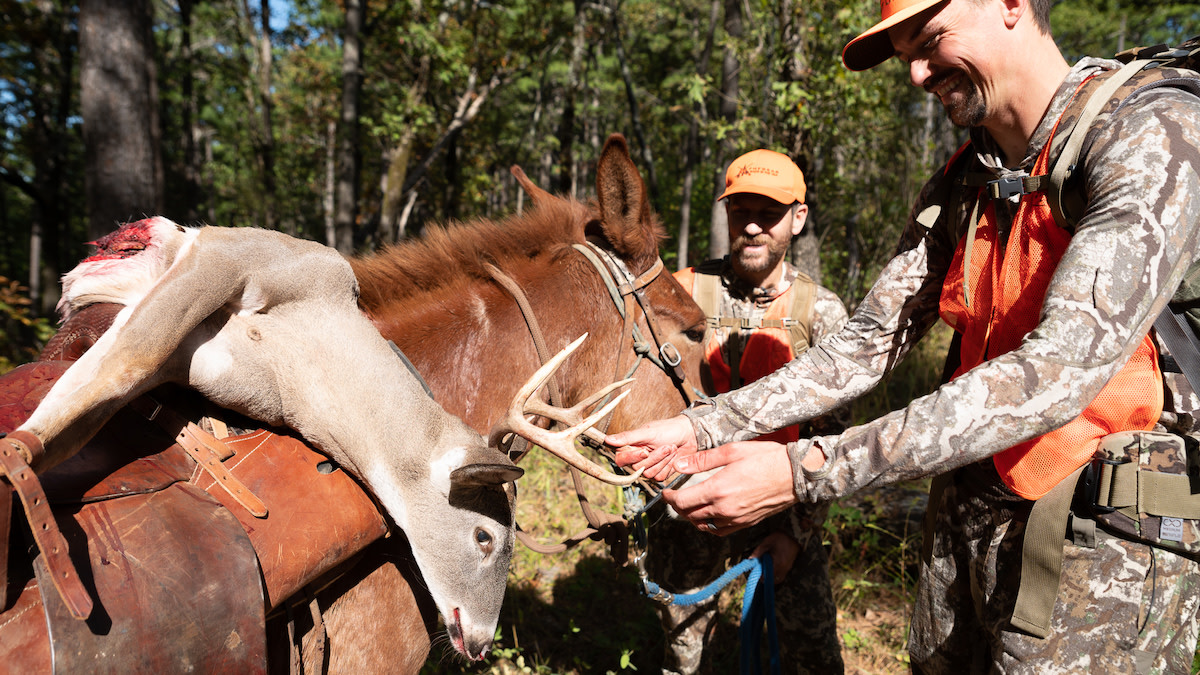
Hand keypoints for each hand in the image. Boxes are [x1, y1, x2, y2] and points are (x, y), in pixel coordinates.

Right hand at [607, 415, 697, 481]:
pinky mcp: (660, 474)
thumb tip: (607, 439)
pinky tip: (674, 456)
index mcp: (631, 447)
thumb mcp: (648, 432)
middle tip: (666, 445)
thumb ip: (628, 437)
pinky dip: (668, 466)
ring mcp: (648, 467)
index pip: (621, 459)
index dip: (632, 457)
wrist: (689, 435)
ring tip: (671, 448)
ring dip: (663, 460)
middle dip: (655, 457)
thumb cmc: (668, 429)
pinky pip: (659, 477)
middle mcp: (637, 459)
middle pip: (637, 468)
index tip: (645, 451)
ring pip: (649, 473)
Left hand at [661, 440, 796, 533]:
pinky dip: (708, 526)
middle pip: (689, 515)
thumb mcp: (732, 451)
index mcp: (718, 489)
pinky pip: (719, 531)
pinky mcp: (745, 523)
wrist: (794, 475)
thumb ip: (702, 460)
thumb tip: (679, 465)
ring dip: (691, 517)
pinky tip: (707, 516)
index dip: (669, 498)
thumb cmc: (766, 458)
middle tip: (674, 497)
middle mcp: (724, 508)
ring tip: (688, 506)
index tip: (665, 492)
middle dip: (677, 507)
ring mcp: (736, 519)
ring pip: (703, 525)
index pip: (682, 502)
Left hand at [751, 532, 800, 583]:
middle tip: (761, 573)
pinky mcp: (790, 565)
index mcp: (777, 563)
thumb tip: (751, 559)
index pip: (768, 576)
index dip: (762, 577)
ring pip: (779, 578)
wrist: (794, 535)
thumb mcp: (767, 542)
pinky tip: (773, 567)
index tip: (757, 573)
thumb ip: (758, 551)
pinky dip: (777, 574)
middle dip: (767, 578)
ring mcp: (788, 567)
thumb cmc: (780, 538)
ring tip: (767, 570)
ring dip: (772, 577)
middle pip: (775, 580)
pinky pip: (783, 574)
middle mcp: (784, 568)